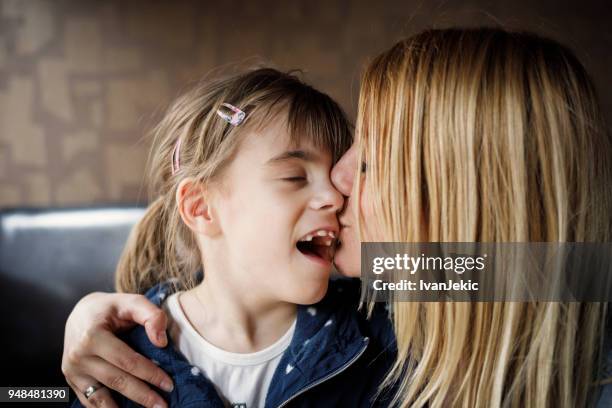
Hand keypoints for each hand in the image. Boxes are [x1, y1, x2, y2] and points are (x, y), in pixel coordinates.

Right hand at [62, 292, 173, 407]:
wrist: (80, 313)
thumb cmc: (111, 308)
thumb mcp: (132, 301)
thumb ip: (151, 315)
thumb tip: (161, 342)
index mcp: (92, 336)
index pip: (127, 361)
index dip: (150, 374)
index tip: (169, 385)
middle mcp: (79, 356)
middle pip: (116, 381)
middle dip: (142, 395)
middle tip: (163, 406)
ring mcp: (72, 371)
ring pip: (102, 397)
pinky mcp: (72, 380)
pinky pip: (90, 401)